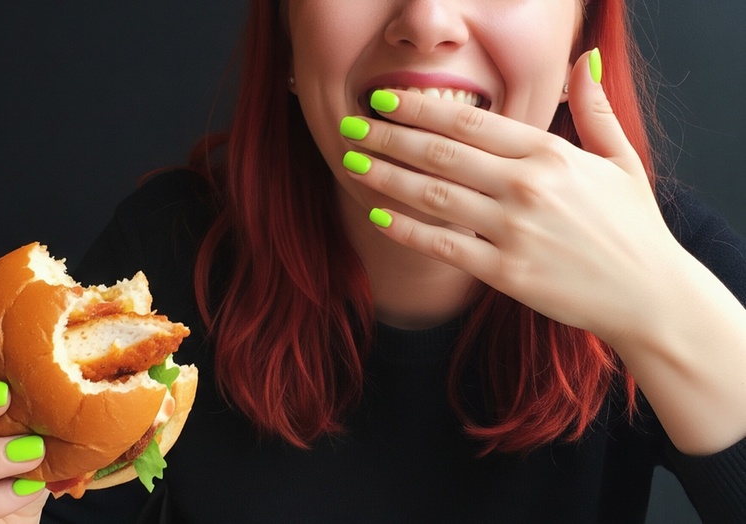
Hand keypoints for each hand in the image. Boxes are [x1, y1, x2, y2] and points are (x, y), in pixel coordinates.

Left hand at [340, 49, 680, 342]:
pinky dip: (405, 229)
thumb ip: (594, 109)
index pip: (471, 121)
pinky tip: (376, 215)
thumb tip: (584, 59)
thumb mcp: (620, 159)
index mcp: (550, 153)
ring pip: (434, 195)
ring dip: (386, 176)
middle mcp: (527, 187)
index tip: (386, 99)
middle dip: (390, 136)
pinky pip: (443, 245)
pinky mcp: (506, 273)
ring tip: (352, 161)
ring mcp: (514, 231)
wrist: (651, 296)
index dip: (422, 107)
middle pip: (442, 152)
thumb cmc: (633, 227)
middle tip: (352, 125)